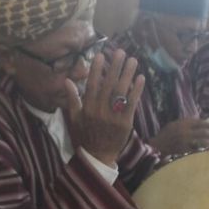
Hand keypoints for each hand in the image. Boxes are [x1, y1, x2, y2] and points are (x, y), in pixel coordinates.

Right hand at [64, 49, 144, 165]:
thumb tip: (67, 80)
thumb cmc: (85, 135)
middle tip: (121, 52)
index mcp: (87, 108)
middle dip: (115, 67)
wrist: (97, 156)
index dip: (97, 69)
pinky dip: (136, 91)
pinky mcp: (125, 122)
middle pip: (108, 84)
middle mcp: (99, 110)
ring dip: (127, 74)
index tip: (101, 55)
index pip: (92, 85)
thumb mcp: (74, 118)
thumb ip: (72, 99)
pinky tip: (140, 78)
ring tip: (133, 60)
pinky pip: (131, 103)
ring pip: (121, 91)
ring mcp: (113, 116)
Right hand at [148, 117, 208, 154]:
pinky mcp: (184, 150)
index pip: (199, 122)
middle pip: (203, 131)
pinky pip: (197, 150)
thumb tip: (197, 121)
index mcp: (181, 124)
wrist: (155, 147)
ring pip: (202, 141)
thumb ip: (184, 123)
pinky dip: (205, 150)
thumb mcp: (172, 125)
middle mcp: (184, 131)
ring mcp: (184, 141)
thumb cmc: (163, 136)